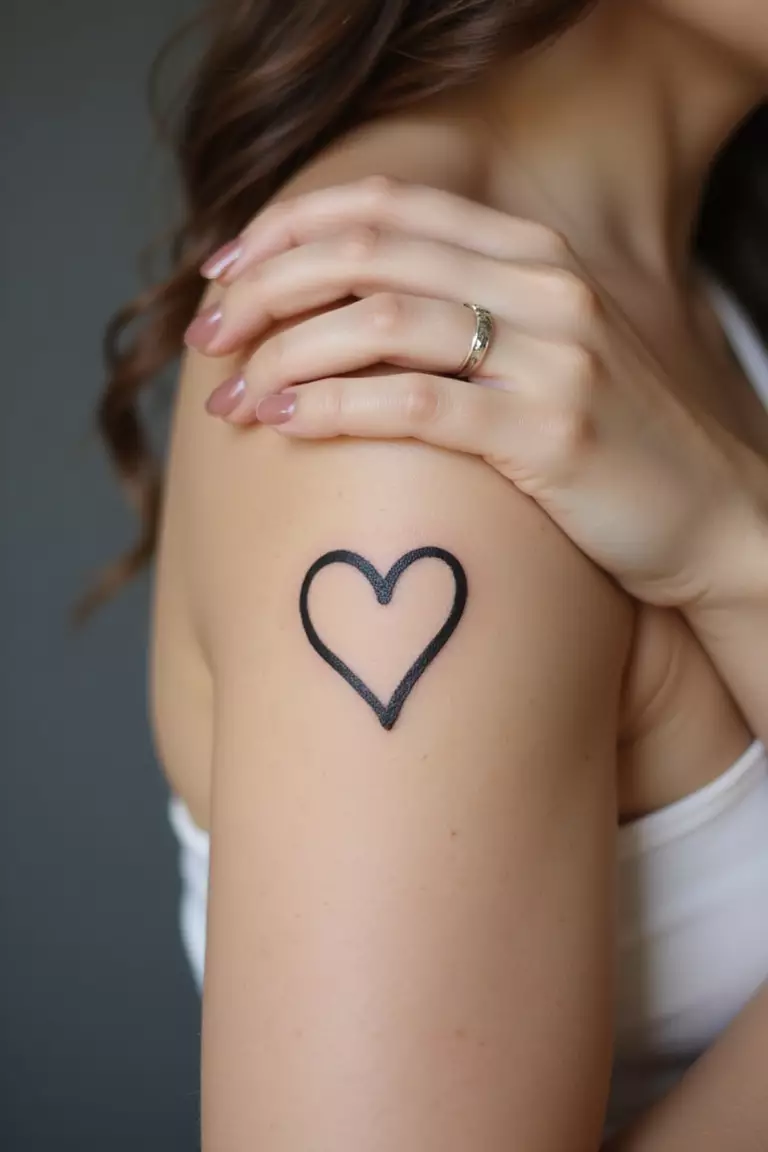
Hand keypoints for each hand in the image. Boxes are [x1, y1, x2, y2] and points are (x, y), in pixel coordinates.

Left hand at [187, 177, 764, 607]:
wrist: (706, 518)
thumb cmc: (604, 445)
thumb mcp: (539, 352)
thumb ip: (458, 316)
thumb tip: (338, 316)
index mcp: (534, 256)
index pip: (386, 206)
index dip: (290, 228)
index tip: (224, 270)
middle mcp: (545, 288)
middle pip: (369, 252)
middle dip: (268, 287)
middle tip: (209, 335)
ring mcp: (554, 357)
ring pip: (383, 320)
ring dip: (287, 353)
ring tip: (233, 394)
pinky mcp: (549, 434)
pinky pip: (416, 404)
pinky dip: (336, 406)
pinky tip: (287, 420)